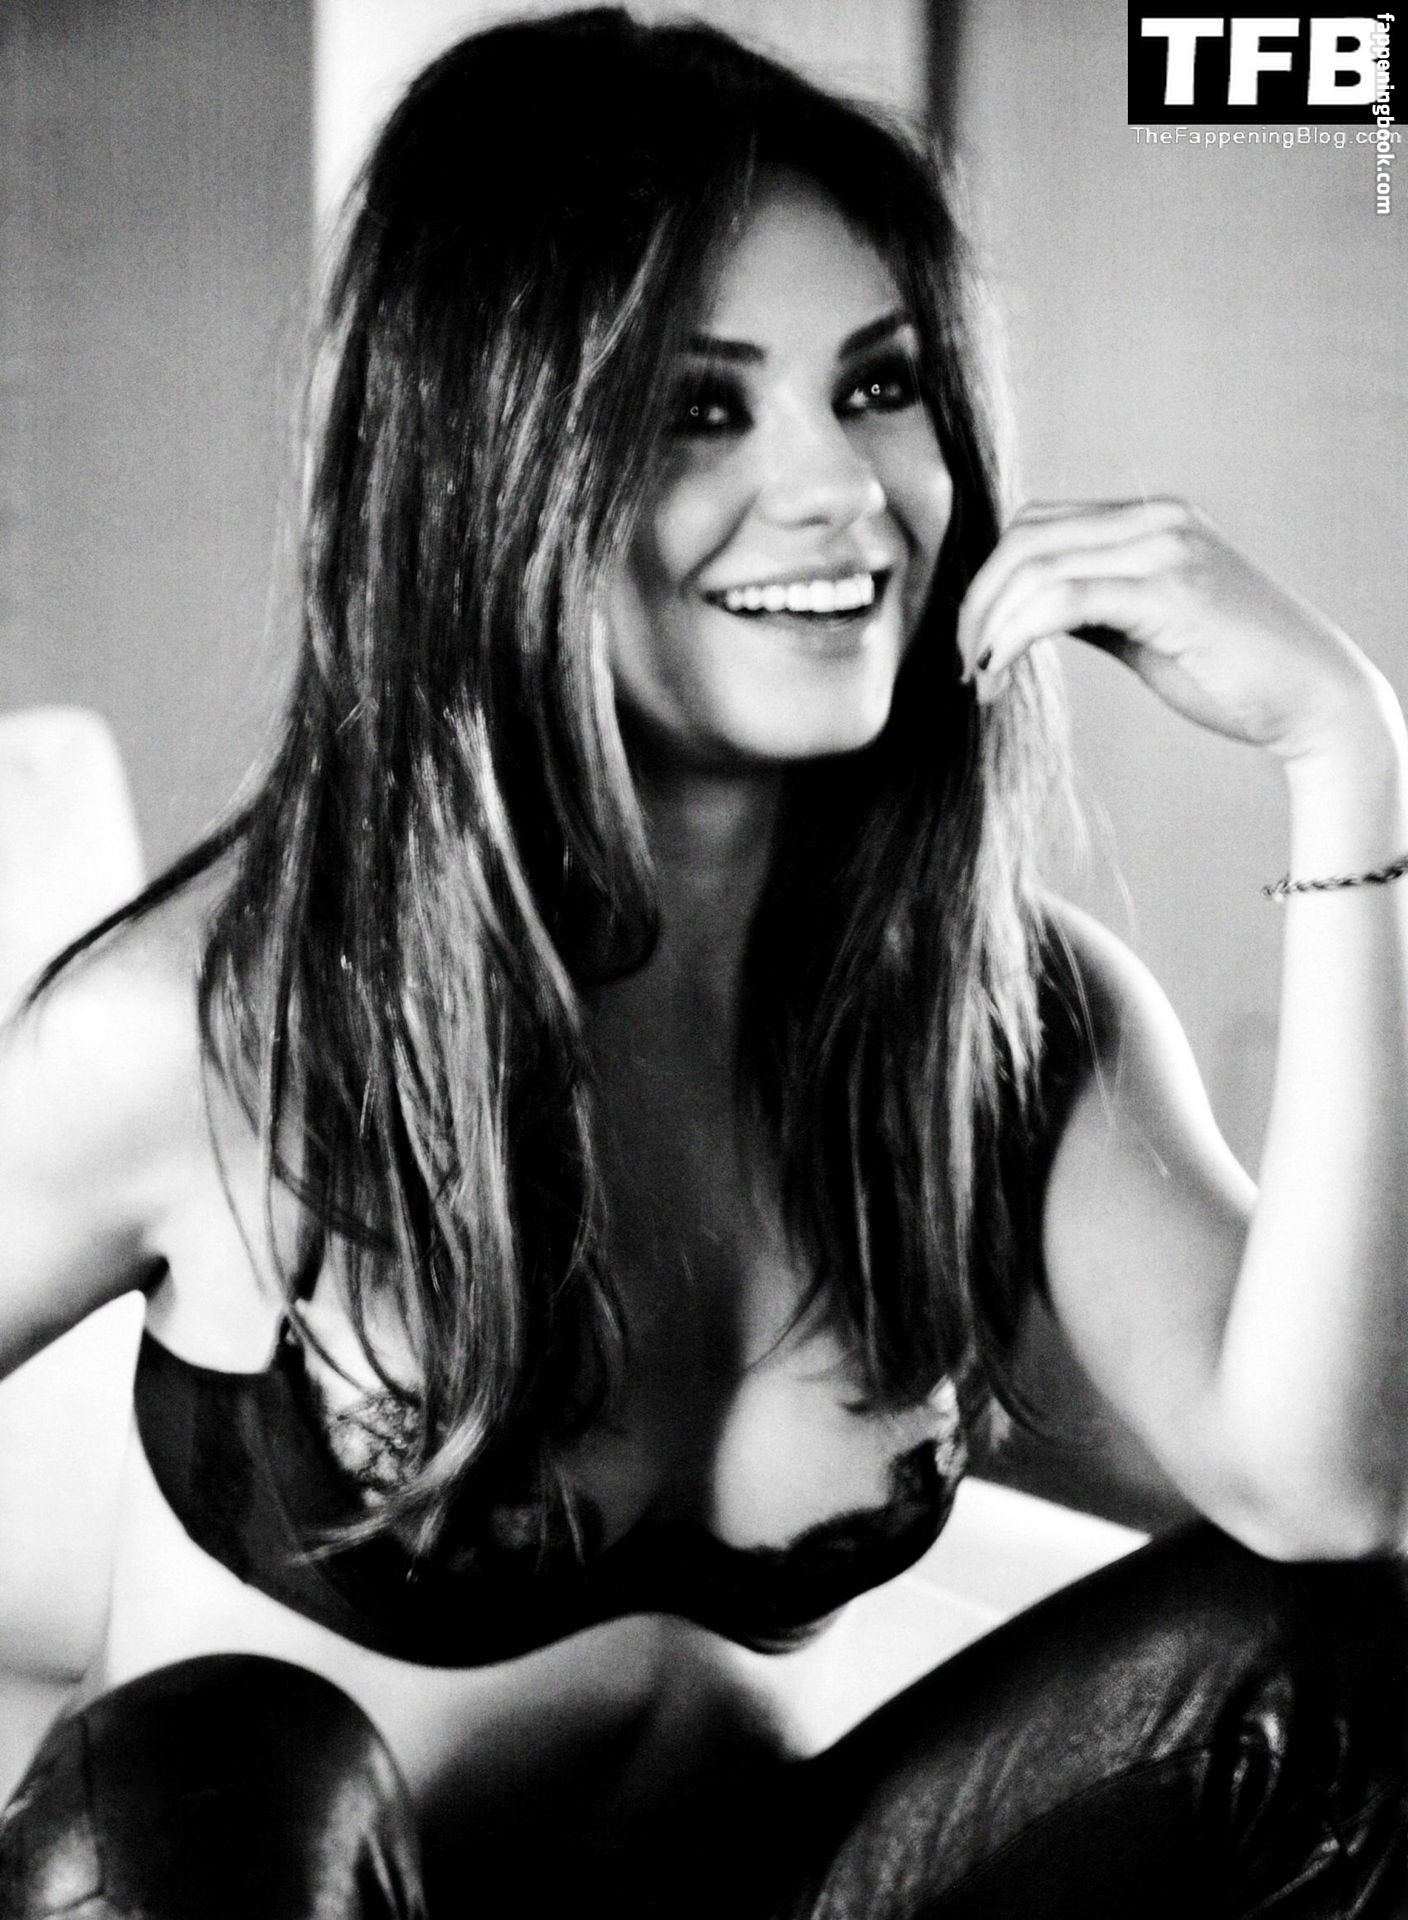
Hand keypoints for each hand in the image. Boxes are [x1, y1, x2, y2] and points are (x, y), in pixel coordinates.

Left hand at [956, 498, 1392, 765]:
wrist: (1315, 700)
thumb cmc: (1232, 673)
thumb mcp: (1145, 629)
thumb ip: (1090, 608)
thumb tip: (1021, 616)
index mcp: (1152, 519)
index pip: (1036, 525)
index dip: (989, 582)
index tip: (973, 644)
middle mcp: (1158, 520)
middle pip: (1023, 539)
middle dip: (976, 604)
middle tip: (963, 665)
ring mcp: (1166, 549)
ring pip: (1034, 567)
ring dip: (988, 627)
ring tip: (980, 679)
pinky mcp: (1170, 591)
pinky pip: (1061, 600)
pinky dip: (1014, 637)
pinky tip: (999, 673)